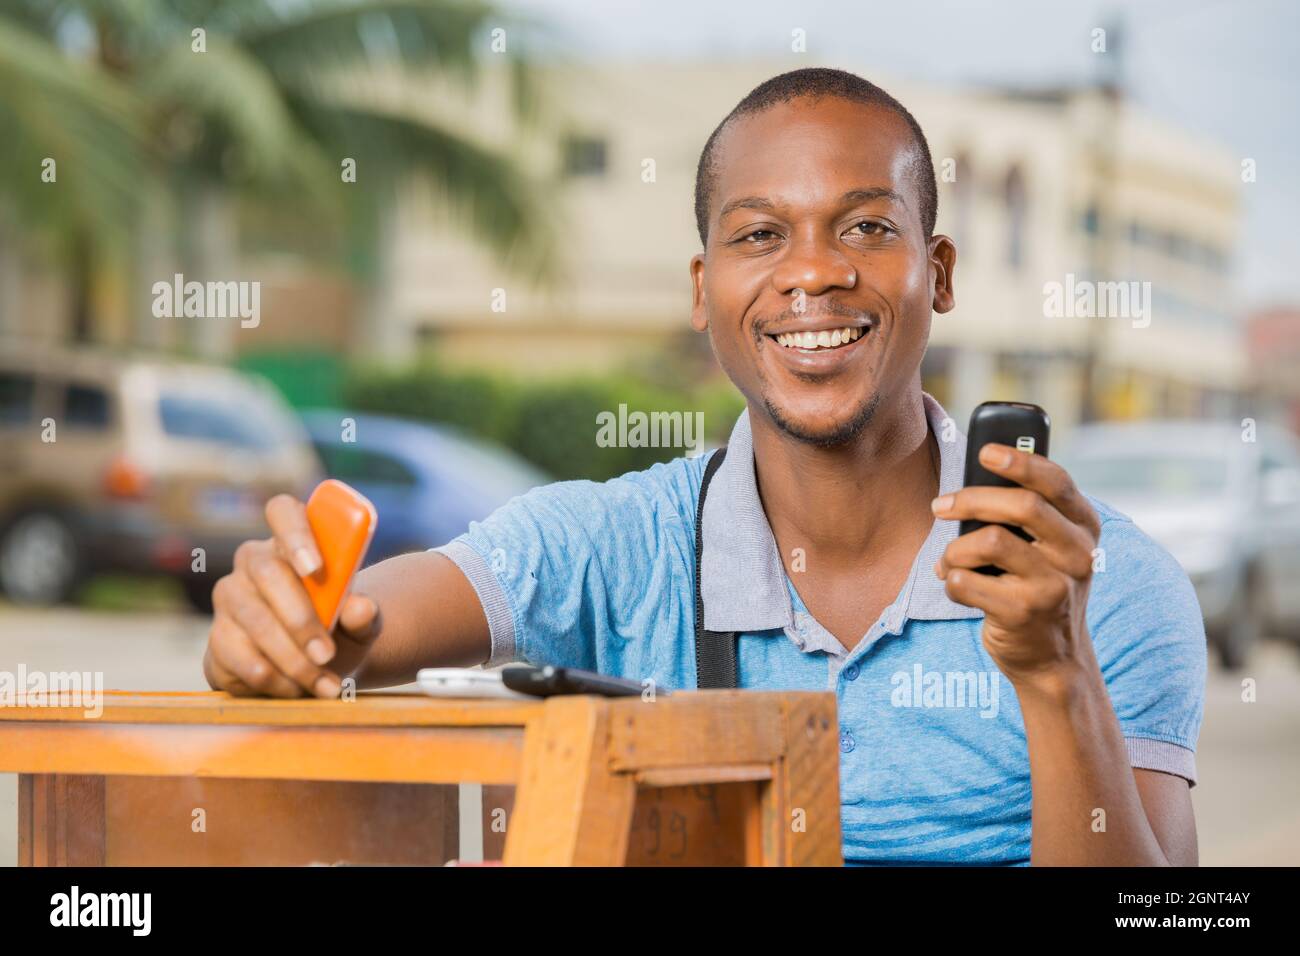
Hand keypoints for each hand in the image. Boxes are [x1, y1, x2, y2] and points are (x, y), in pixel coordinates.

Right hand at [202, 494, 380, 697]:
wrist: (316, 668)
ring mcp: (230, 597)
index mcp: (293, 543)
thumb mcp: (361, 625)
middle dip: (300, 619)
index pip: (283, 512)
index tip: (316, 568)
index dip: (296, 533)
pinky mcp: (217, 637)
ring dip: (291, 658)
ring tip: (324, 684)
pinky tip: (296, 688)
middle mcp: (254, 562)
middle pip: (268, 573)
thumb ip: (365, 616)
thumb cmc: (339, 631)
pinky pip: (237, 655)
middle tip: (327, 654)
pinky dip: (273, 678)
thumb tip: (362, 608)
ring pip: (254, 620)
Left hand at [931, 443, 1102, 691]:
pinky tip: (960, 589)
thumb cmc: (1037, 588)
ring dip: (955, 550)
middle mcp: (1077, 555)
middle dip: (970, 499)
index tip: (984, 452)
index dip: (1019, 462)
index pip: (1056, 482)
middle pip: (1021, 506)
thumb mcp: (1048, 549)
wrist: (1053, 660)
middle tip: (940, 506)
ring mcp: (1053, 586)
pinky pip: (966, 581)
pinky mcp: (1023, 613)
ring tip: (950, 562)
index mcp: (1084, 528)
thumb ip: (1026, 515)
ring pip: (988, 541)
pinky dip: (952, 582)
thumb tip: (971, 479)